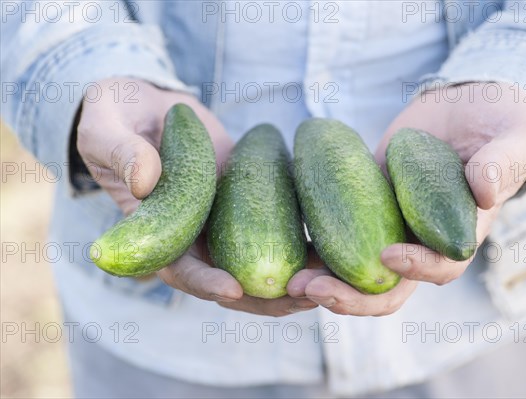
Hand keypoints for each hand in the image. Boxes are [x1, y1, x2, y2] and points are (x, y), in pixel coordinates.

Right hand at [77, 78, 316, 315]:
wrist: (147, 106)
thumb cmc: (116, 118)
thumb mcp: (108, 130)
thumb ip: (122, 153)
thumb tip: (145, 180)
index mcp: (156, 233)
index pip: (179, 270)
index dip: (205, 284)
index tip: (233, 290)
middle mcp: (193, 237)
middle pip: (230, 281)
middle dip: (265, 297)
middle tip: (303, 297)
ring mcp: (223, 223)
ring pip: (259, 263)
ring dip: (294, 278)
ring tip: (331, 282)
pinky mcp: (247, 203)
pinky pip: (276, 228)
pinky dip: (302, 243)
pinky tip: (334, 249)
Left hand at [288, 82, 525, 315]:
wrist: (464, 109)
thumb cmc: (501, 125)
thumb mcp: (517, 136)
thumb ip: (505, 161)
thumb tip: (484, 191)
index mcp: (459, 234)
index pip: (440, 268)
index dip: (417, 269)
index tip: (389, 255)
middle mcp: (421, 241)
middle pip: (387, 288)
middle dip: (352, 297)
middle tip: (312, 290)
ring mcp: (387, 227)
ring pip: (355, 271)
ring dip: (323, 282)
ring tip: (290, 282)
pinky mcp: (362, 206)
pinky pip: (337, 235)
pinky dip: (314, 248)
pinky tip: (287, 247)